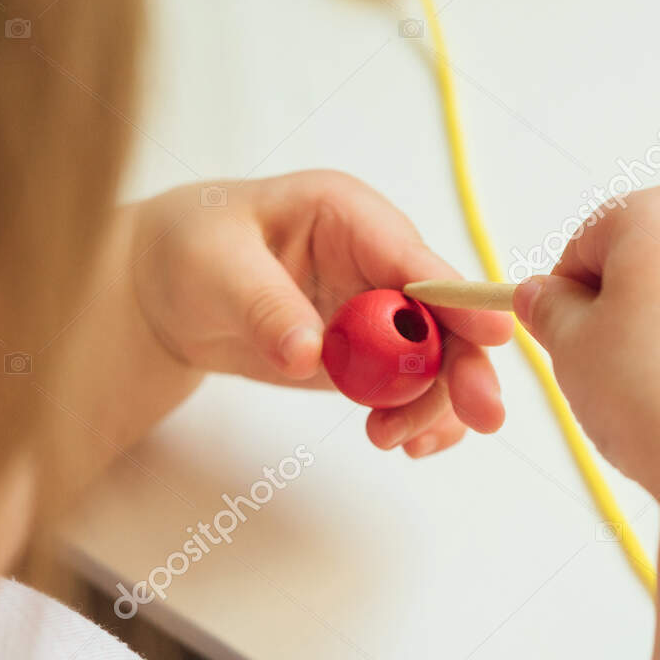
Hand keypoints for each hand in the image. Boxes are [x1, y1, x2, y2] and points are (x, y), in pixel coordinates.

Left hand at [132, 171, 511, 455]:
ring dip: (430, 403)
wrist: (166, 290)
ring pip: (436, 360)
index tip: (494, 335)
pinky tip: (408, 443)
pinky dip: (418, 415)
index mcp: (349, 216)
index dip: (458, 298)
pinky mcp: (370, 353)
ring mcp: (379, 310)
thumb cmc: (190, 251)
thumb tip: (310, 354)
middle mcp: (378, 261)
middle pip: (443, 315)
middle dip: (464, 365)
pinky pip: (411, 386)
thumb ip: (266, 308)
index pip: (415, 258)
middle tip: (480, 415)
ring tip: (391, 440)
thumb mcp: (216, 269)